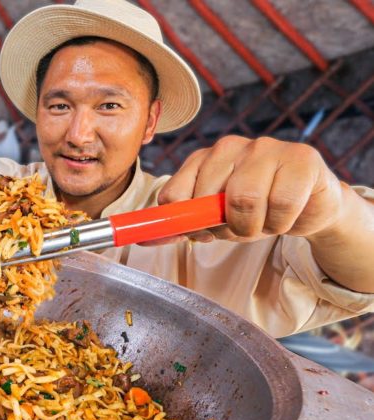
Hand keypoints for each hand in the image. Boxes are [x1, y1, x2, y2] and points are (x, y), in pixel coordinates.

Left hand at [157, 135, 345, 242]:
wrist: (310, 204)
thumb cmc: (258, 208)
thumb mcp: (215, 219)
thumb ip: (182, 225)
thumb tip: (144, 237)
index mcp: (202, 159)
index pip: (173, 195)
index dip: (186, 223)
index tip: (204, 232)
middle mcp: (230, 147)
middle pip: (207, 201)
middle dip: (225, 228)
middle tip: (244, 226)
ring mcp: (265, 147)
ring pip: (243, 202)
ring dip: (255, 227)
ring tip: (265, 220)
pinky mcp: (301, 158)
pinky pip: (280, 205)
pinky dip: (282, 222)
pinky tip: (288, 213)